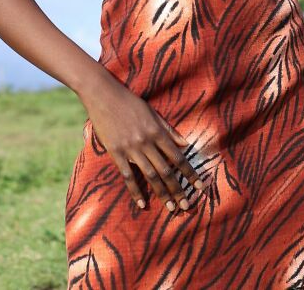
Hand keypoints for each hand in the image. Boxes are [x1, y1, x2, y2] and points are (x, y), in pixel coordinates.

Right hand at [83, 75, 205, 212]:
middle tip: (187, 206)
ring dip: (162, 193)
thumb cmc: (130, 102)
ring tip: (171, 208)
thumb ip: (169, 130)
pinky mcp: (116, 153)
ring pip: (150, 176)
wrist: (104, 96)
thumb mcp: (152, 112)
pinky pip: (127, 176)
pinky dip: (135, 191)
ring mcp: (131, 149)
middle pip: (166, 170)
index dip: (189, 173)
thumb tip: (185, 144)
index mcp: (157, 131)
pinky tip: (142, 204)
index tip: (199, 186)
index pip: (178, 157)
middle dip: (178, 189)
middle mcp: (146, 142)